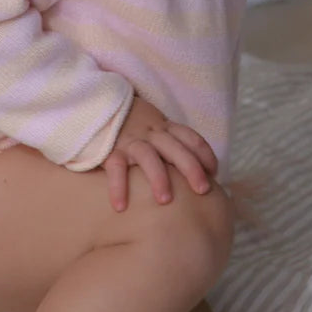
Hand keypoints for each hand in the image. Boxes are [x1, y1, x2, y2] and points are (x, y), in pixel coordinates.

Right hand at [102, 95, 218, 213]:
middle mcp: (150, 132)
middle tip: (203, 191)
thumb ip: (171, 144)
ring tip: (166, 201)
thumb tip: (199, 173)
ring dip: (159, 178)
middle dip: (191, 168)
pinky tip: (120, 206)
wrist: (97, 105)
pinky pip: (115, 168)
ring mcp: (130, 140)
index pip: (191, 137)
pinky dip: (118, 186)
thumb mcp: (154, 126)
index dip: (205, 154)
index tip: (214, 172)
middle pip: (175, 148)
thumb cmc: (131, 124)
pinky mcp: (110, 149)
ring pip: (148, 157)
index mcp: (164, 127)